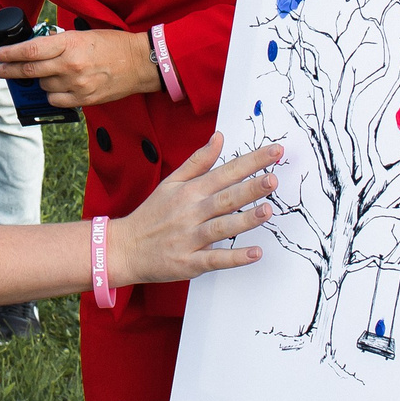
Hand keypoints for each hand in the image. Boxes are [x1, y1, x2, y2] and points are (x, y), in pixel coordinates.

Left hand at [0, 26, 161, 107]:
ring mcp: (76, 85)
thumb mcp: (81, 36)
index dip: (9, 54)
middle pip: (30, 70)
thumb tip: (33, 51)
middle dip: (9, 71)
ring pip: (42, 86)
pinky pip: (55, 101)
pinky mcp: (84, 99)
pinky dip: (52, 95)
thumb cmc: (111, 45)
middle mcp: (70, 65)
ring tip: (46, 74)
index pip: (30, 50)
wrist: (139, 62)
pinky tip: (56, 88)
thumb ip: (58, 44)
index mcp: (69, 44)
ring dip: (38, 81)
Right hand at [108, 134, 283, 285]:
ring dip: (245, 219)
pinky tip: (254, 253)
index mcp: (190, 190)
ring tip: (267, 210)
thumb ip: (198, 161)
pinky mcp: (189, 262)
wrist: (125, 248)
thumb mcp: (171, 182)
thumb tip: (219, 138)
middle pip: (225, 197)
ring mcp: (190, 238)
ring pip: (222, 226)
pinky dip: (234, 257)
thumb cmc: (152, 215)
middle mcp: (191, 212)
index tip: (274, 152)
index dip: (251, 162)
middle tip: (273, 179)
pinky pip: (215, 259)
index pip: (226, 172)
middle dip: (250, 188)